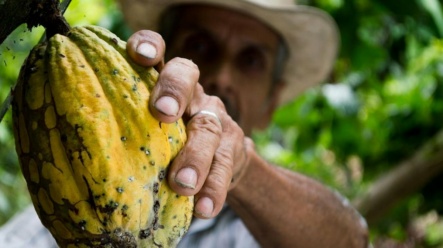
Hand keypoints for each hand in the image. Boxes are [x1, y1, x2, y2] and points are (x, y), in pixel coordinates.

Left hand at [127, 30, 253, 218]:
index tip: (139, 55)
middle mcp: (192, 93)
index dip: (150, 46)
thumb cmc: (167, 143)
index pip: (159, 52)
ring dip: (196, 156)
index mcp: (164, 83)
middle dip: (174, 91)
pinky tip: (204, 207)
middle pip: (187, 76)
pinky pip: (226, 165)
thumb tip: (78, 142)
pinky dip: (214, 187)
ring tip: (182, 184)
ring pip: (209, 128)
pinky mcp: (234, 147)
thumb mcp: (147, 128)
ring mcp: (215, 118)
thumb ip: (128, 125)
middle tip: (162, 113)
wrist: (217, 161)